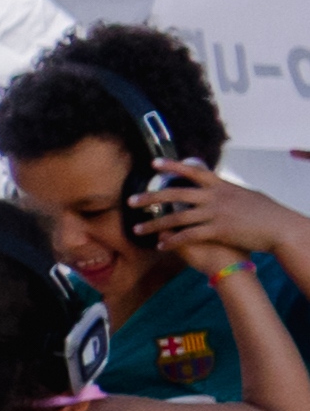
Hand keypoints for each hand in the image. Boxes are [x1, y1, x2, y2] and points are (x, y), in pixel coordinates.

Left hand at [139, 158, 307, 267]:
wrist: (280, 227)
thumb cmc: (266, 212)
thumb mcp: (246, 195)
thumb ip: (227, 191)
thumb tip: (219, 187)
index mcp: (221, 185)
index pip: (193, 171)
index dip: (172, 167)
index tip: (153, 163)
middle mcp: (215, 197)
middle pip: (176, 194)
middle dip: (151, 197)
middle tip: (130, 200)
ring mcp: (215, 213)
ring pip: (177, 218)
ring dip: (154, 224)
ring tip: (136, 229)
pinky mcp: (218, 231)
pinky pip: (188, 236)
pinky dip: (172, 241)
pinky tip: (160, 246)